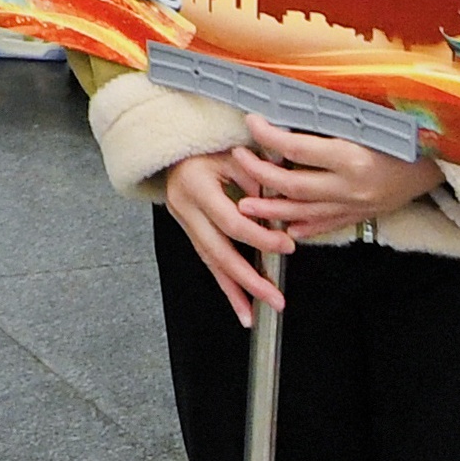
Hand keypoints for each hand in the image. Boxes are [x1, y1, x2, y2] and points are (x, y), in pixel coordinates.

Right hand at [154, 153, 296, 324]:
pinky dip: (225, 285)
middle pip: (218, 253)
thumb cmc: (207, 145)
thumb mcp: (234, 153)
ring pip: (210, 263)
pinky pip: (208, 261)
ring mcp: (184, 222)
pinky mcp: (188, 231)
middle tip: (274, 298)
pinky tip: (239, 304)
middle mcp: (185, 208)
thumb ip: (257, 178)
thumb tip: (281, 207)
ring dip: (234, 291)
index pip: (232, 222)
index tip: (286, 246)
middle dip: (248, 280)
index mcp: (197, 186)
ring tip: (253, 314)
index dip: (260, 237)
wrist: (173, 146)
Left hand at [218, 118, 445, 239]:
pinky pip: (327, 226)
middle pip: (291, 184)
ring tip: (245, 203)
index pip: (295, 147)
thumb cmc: (411, 133)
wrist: (448, 162)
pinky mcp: (363, 216)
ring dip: (271, 208)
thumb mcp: (373, 120)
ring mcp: (356, 206)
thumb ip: (335, 119)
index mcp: (352, 157)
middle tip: (238, 158)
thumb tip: (295, 110)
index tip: (252, 122)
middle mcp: (350, 187)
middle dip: (258, 172)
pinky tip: (286, 228)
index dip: (268, 135)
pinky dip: (304, 228)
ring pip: (303, 212)